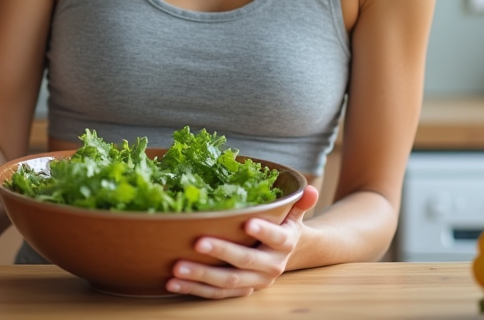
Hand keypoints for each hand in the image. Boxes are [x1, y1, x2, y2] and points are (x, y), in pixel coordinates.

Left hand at [166, 185, 319, 298]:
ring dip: (201, 277)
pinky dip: (194, 290)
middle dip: (222, 253)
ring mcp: (255, 282)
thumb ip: (299, 202)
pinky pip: (216, 294)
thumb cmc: (285, 226)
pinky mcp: (240, 291)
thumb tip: (311, 189)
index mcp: (286, 243)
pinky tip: (173, 283)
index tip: (247, 222)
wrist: (292, 256)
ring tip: (177, 268)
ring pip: (227, 282)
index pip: (276, 237)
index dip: (263, 231)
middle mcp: (272, 266)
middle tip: (198, 243)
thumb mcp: (294, 214)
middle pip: (246, 262)